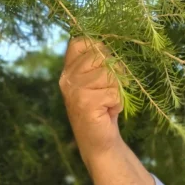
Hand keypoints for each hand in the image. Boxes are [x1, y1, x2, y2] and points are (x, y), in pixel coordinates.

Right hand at [59, 36, 123, 157]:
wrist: (99, 142)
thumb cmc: (103, 108)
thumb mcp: (98, 80)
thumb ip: (100, 62)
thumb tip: (117, 44)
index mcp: (68, 69)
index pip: (81, 42)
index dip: (99, 50)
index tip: (104, 67)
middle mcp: (67, 78)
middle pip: (101, 56)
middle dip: (114, 73)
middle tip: (109, 90)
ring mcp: (74, 90)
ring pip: (109, 74)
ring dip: (116, 90)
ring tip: (107, 102)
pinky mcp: (85, 102)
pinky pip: (113, 92)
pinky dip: (117, 102)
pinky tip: (108, 111)